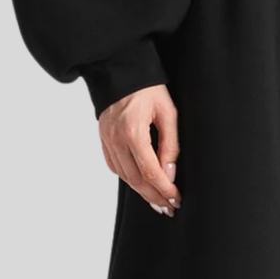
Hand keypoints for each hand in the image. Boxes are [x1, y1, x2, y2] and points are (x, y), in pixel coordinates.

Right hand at [98, 82, 180, 216]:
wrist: (120, 70)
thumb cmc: (148, 87)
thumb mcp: (168, 112)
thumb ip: (170, 144)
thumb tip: (170, 173)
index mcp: (133, 132)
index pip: (150, 172)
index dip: (164, 190)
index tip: (176, 199)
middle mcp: (116, 140)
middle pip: (135, 180)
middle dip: (154, 197)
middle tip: (169, 207)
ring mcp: (107, 140)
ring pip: (124, 177)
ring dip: (141, 192)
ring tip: (157, 201)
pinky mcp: (103, 140)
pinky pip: (115, 167)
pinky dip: (128, 178)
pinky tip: (140, 184)